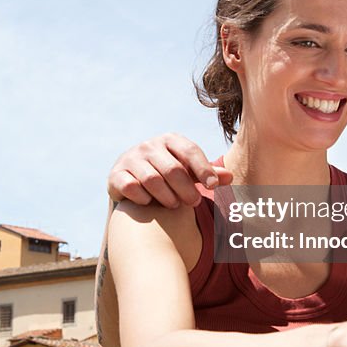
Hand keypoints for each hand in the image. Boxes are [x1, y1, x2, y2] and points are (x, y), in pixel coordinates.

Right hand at [107, 133, 231, 207]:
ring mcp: (131, 159)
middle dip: (186, 189)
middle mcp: (149, 146)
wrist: (131, 178)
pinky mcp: (116, 174)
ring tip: (174, 206)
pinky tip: (149, 203)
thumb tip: (230, 177)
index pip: (190, 151)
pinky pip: (130, 187)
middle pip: (172, 169)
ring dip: (166, 196)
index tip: (212, 186)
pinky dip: (142, 198)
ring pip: (152, 180)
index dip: (203, 169)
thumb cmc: (168, 175)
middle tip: (194, 203)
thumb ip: (208, 174)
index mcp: (170, 140)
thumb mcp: (189, 171)